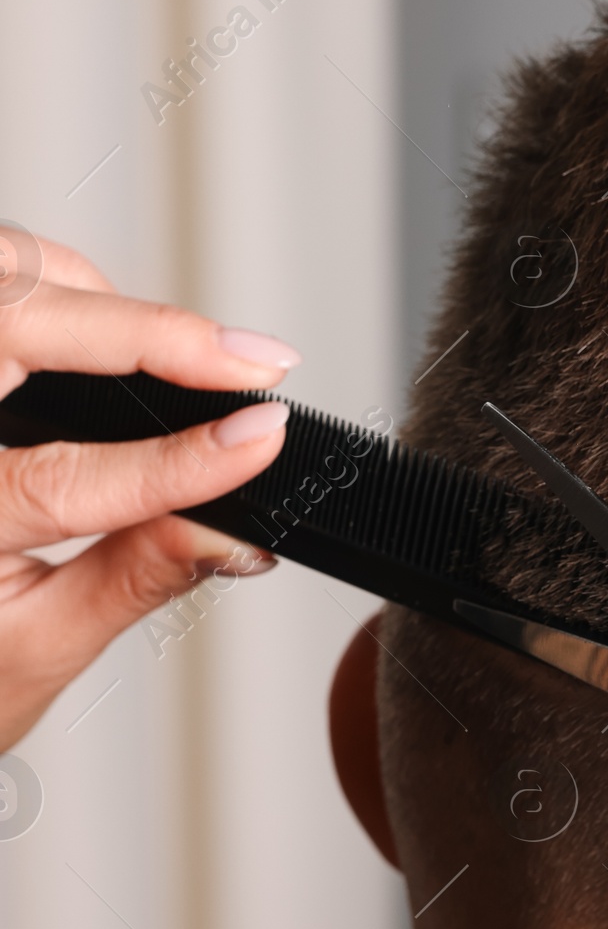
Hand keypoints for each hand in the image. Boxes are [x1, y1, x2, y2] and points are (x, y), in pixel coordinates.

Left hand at [0, 234, 297, 747]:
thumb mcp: (38, 651)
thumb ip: (137, 577)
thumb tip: (238, 528)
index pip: (65, 478)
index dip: (177, 457)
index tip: (262, 436)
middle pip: (20, 325)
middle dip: (150, 331)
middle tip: (253, 361)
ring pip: (7, 277)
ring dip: (100, 299)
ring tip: (187, 356)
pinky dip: (58, 292)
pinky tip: (107, 340)